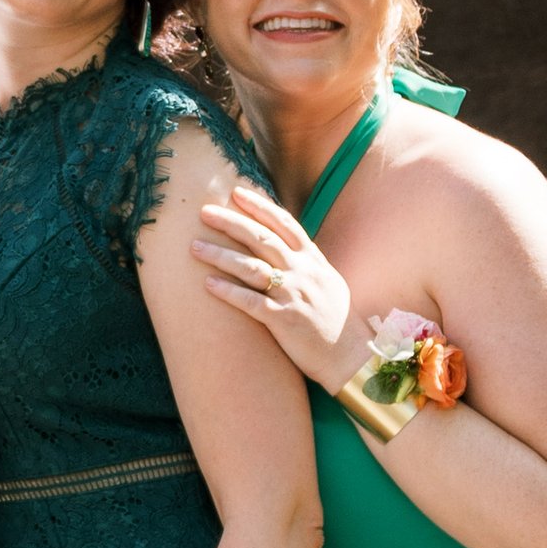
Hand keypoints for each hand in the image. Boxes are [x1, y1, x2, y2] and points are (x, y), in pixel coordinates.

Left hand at [192, 180, 356, 383]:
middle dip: (231, 222)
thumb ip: (306, 261)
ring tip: (194, 247)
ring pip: (251, 268)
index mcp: (313, 260)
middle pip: (262, 239)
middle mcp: (303, 272)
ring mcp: (293, 295)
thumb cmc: (336, 319)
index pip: (284, 224)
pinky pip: (251, 302)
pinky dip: (228, 292)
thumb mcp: (327, 280)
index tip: (236, 192)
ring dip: (220, 255)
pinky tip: (208, 284)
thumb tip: (285, 243)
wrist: (351, 355)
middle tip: (204, 212)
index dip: (259, 206)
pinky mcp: (284, 320)